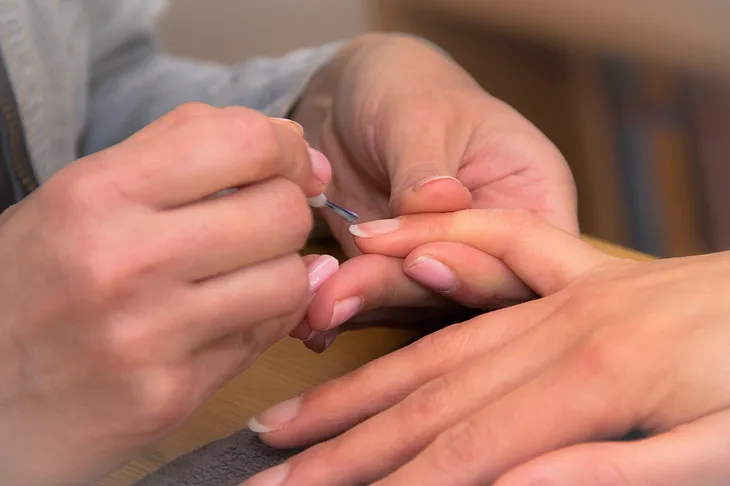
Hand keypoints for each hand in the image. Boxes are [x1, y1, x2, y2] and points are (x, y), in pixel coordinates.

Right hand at [0, 104, 337, 485]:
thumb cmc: (34, 284)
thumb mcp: (80, 196)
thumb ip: (179, 150)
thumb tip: (296, 147)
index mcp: (99, 193)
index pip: (242, 142)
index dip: (287, 150)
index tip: (291, 166)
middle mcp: (125, 261)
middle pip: (282, 213)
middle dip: (289, 213)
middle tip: (266, 224)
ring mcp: (150, 335)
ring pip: (289, 281)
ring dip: (281, 273)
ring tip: (246, 274)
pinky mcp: (169, 395)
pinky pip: (263, 340)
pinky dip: (261, 322)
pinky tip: (227, 317)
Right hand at [246, 210, 729, 485]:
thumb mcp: (718, 455)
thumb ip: (611, 471)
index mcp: (594, 379)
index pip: (466, 448)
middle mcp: (561, 328)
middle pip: (429, 395)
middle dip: (345, 443)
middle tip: (272, 470)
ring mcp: (567, 291)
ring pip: (443, 337)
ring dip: (361, 378)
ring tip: (292, 411)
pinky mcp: (582, 268)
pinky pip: (500, 241)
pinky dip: (439, 245)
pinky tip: (386, 247)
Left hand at [293, 34, 576, 344]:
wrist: (353, 99)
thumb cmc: (406, 86)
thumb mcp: (418, 111)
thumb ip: (425, 163)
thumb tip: (441, 201)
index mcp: (533, 194)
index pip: (528, 250)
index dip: (483, 267)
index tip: (421, 258)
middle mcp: (497, 241)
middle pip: (478, 292)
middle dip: (412, 291)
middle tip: (352, 287)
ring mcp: (449, 264)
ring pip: (423, 304)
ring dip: (368, 303)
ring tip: (318, 304)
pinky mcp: (401, 277)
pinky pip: (380, 302)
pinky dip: (346, 306)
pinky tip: (312, 317)